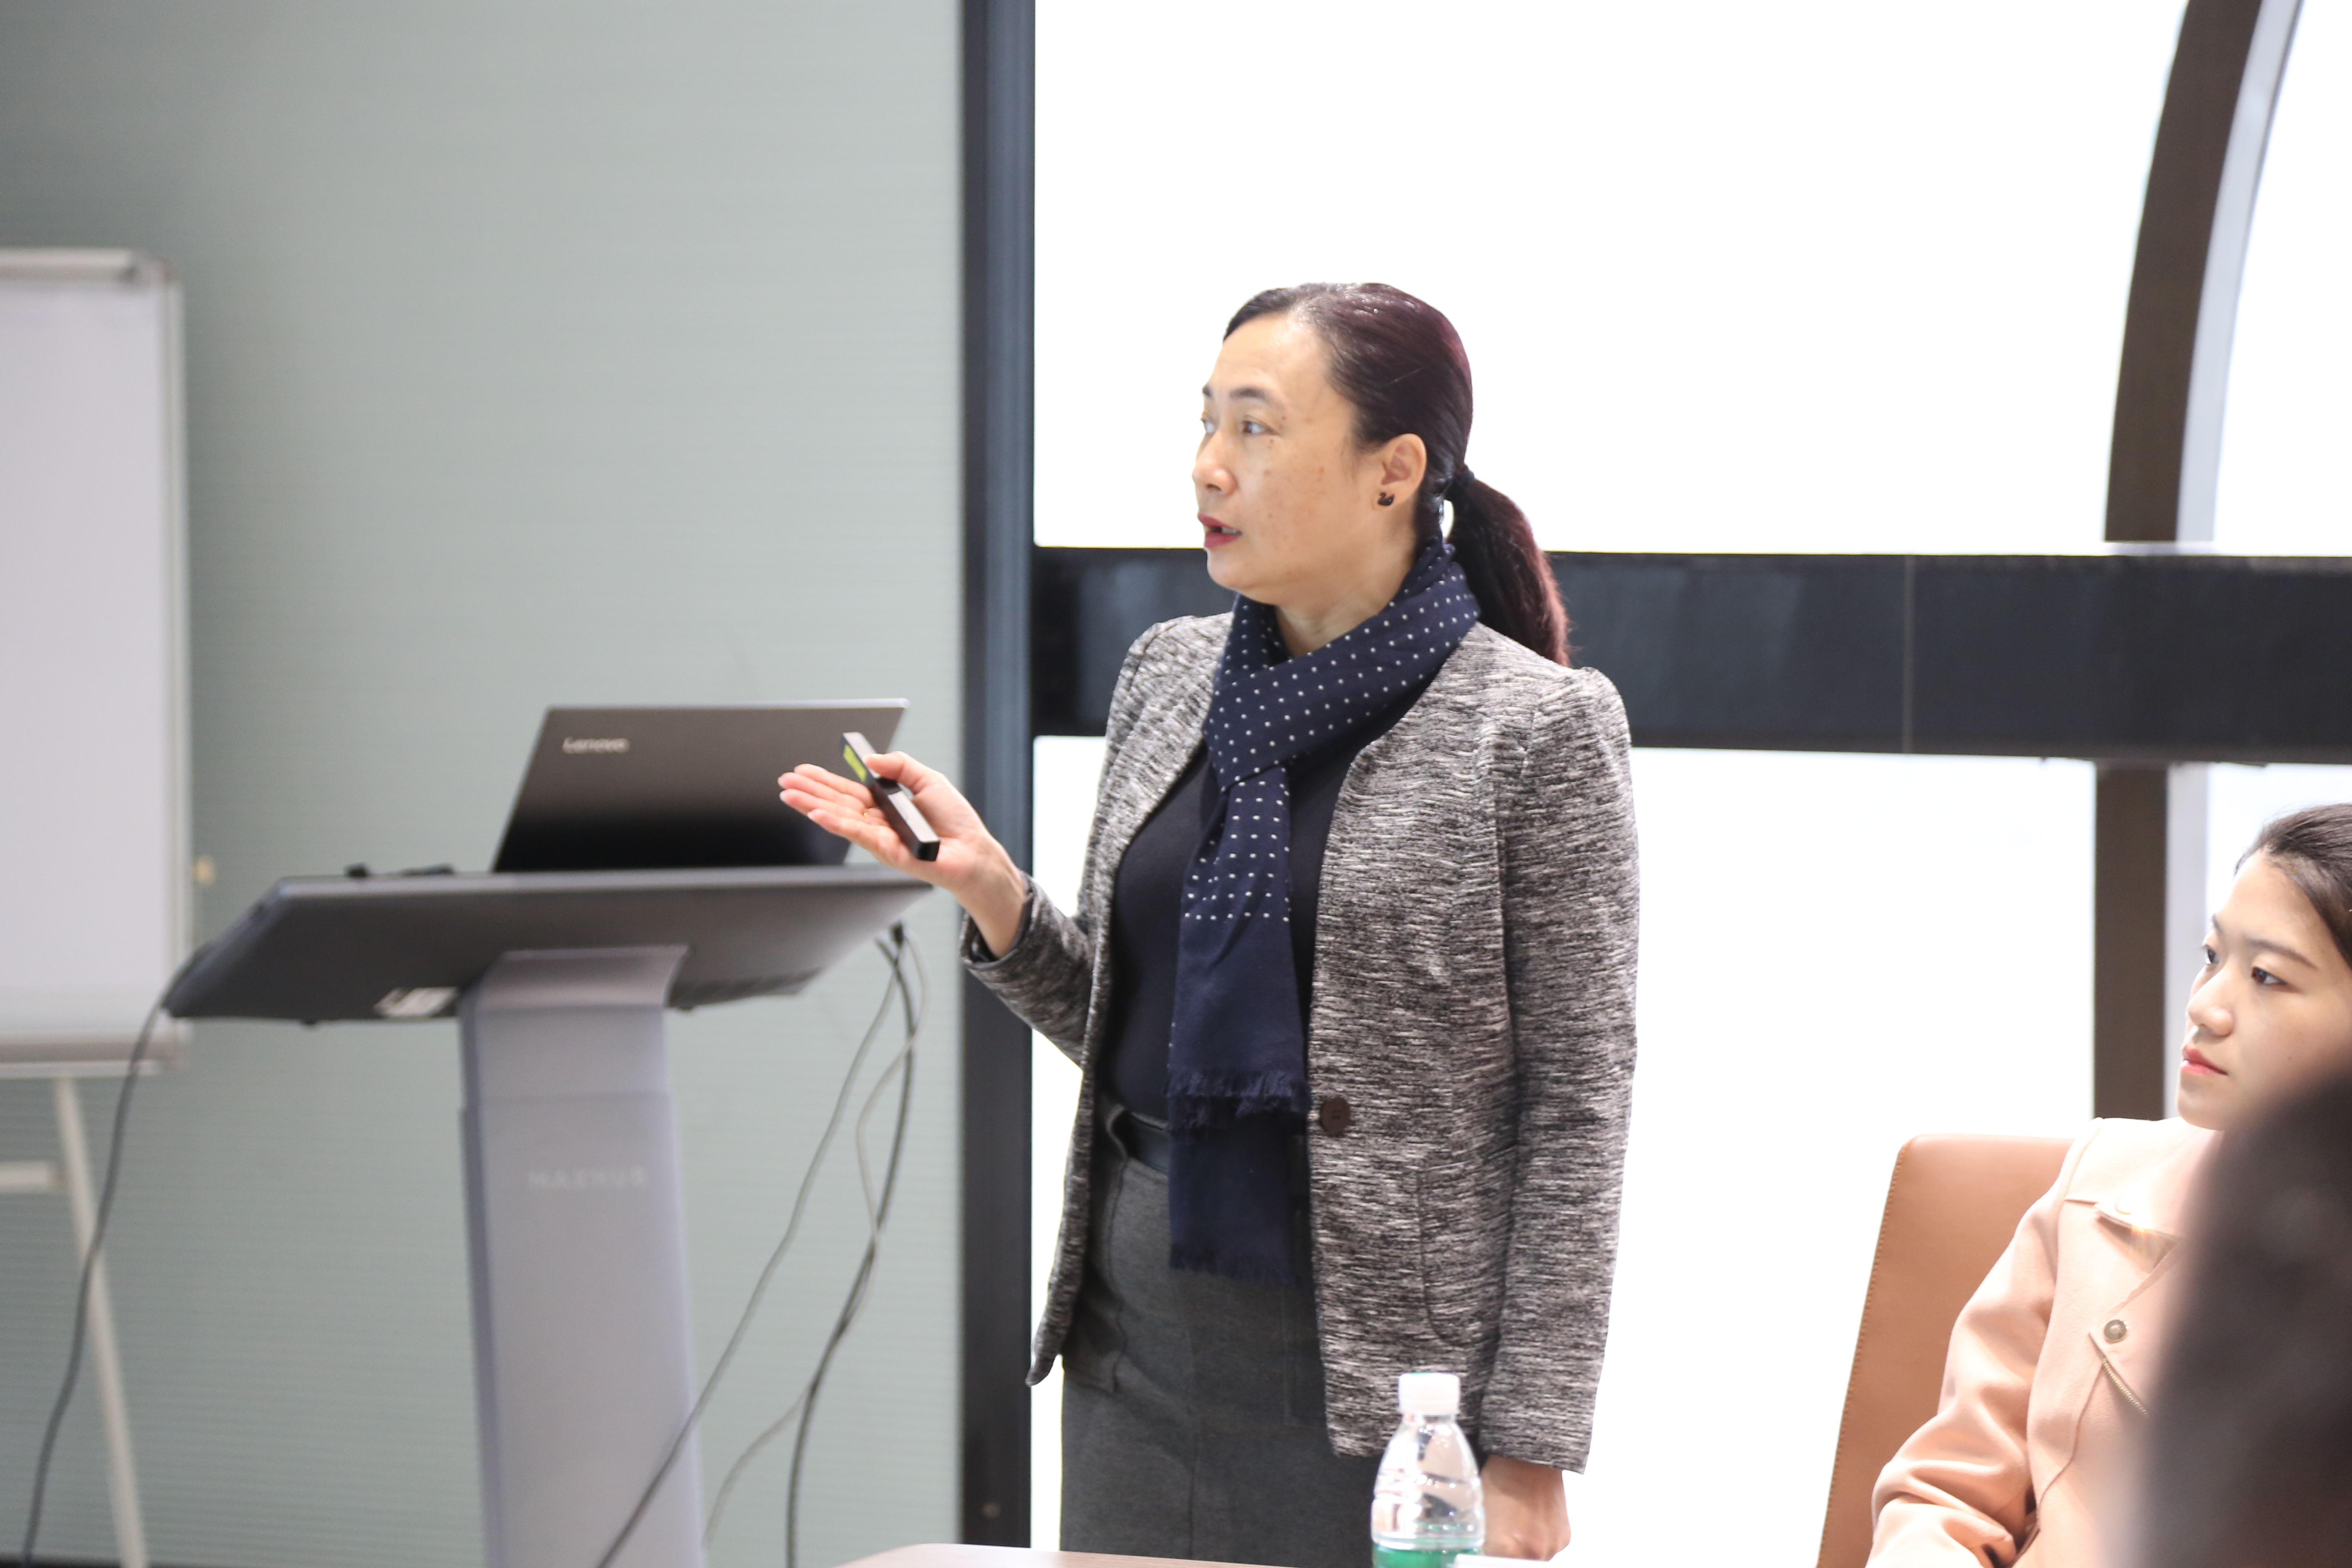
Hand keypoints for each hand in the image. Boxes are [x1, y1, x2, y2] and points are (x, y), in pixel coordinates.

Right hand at [779, 751, 1028, 955]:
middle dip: (809, 792)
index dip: (824, 780)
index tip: (802, 770)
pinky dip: (838, 824)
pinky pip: (860, 834)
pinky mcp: (888, 851)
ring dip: (813, 806)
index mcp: (884, 805)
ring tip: (790, 795)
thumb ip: (900, 766)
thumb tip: (871, 759)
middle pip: (837, 803)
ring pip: (841, 818)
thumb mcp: (927, 780)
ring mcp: (880, 838)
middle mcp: (877, 822)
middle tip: (784, 781)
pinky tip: (818, 814)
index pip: (848, 790)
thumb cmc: (955, 821)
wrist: (974, 851)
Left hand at [1481, 1453, 1569, 1559]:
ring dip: (1525, 1551)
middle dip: (1507, 1555)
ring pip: (1534, 1560)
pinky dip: (1540, 1541)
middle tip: (1501, 1537)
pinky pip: (1549, 1549)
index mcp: (1506, 1548)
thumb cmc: (1500, 1479)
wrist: (1531, 1459)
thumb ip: (1485, 1538)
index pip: (1491, 1564)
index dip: (1488, 1555)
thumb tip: (1484, 1547)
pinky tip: (1532, 1522)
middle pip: (1514, 1565)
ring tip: (1518, 1527)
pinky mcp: (1564, 1538)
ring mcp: (1552, 1546)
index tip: (1487, 1547)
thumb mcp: (1481, 1510)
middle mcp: (1532, 1553)